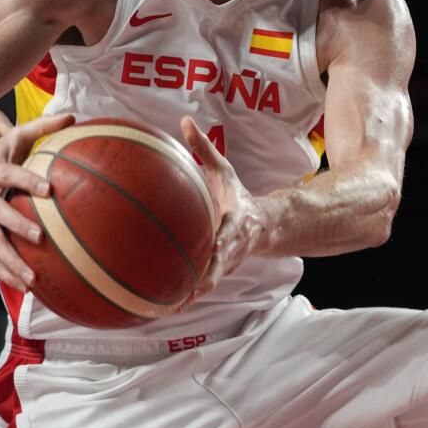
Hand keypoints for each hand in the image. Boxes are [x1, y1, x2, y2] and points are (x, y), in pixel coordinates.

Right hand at [0, 113, 75, 290]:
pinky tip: (24, 290)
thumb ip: (42, 128)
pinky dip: (4, 275)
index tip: (49, 190)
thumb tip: (74, 117)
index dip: (28, 182)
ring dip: (10, 263)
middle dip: (16, 226)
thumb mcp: (15, 136)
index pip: (11, 175)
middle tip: (39, 237)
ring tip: (33, 281)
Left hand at [180, 116, 268, 301]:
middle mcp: (232, 248)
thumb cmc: (237, 196)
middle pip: (219, 267)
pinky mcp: (216, 272)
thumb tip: (184, 121)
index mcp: (235, 223)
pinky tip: (161, 305)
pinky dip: (184, 296)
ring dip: (191, 295)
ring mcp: (225, 264)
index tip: (210, 253)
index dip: (220, 246)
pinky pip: (199, 285)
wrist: (265, 225)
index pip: (228, 236)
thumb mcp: (224, 171)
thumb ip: (204, 149)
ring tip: (166, 306)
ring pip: (208, 282)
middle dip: (203, 280)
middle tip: (182, 292)